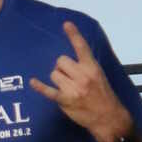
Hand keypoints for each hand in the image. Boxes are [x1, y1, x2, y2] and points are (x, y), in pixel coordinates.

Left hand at [29, 21, 129, 141]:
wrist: (108, 117)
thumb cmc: (103, 95)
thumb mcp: (99, 76)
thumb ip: (85, 67)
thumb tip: (66, 62)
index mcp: (92, 67)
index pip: (82, 47)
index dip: (74, 35)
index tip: (66, 24)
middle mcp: (82, 76)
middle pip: (60, 61)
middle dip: (61, 67)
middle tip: (68, 76)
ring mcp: (73, 88)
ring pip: (54, 74)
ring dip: (57, 78)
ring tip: (66, 86)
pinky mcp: (65, 100)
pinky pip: (48, 91)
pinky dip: (39, 86)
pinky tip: (33, 82)